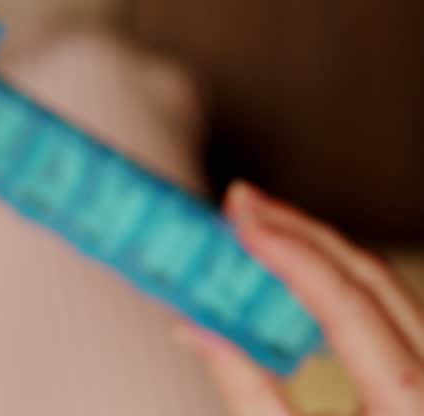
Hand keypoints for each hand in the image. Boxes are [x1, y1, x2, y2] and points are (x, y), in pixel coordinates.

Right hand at [176, 181, 423, 414]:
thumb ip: (246, 391)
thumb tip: (198, 331)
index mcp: (408, 403)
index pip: (349, 306)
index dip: (292, 257)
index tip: (245, 223)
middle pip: (370, 275)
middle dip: (300, 231)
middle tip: (244, 204)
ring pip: (381, 281)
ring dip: (317, 247)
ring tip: (261, 224)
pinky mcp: (417, 363)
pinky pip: (382, 301)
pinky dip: (337, 275)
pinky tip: (296, 264)